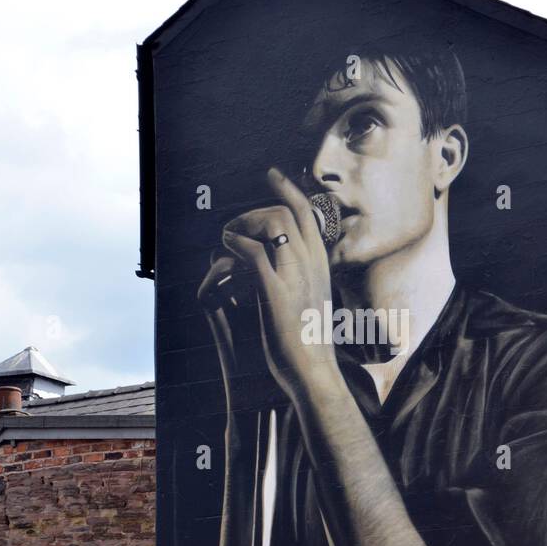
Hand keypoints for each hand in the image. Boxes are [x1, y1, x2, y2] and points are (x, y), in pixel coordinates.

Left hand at [220, 168, 341, 402]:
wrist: (314, 371)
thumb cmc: (311, 343)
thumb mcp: (312, 301)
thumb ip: (301, 278)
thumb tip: (287, 267)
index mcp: (321, 264)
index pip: (308, 214)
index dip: (289, 190)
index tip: (274, 174)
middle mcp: (312, 263)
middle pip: (287, 211)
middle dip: (257, 208)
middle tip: (236, 221)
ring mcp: (295, 275)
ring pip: (272, 224)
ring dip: (244, 224)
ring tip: (227, 236)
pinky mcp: (274, 290)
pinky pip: (252, 252)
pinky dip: (235, 245)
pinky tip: (225, 250)